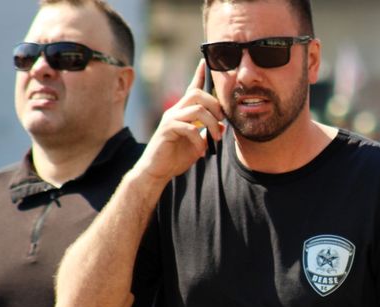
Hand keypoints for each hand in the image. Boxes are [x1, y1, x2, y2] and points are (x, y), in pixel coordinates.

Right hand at [135, 59, 224, 182]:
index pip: (191, 88)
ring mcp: (170, 119)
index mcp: (182, 112)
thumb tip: (222, 126)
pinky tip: (201, 151)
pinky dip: (199, 139)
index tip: (205, 61)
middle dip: (215, 106)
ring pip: (197, 109)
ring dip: (212, 123)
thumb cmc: (176, 157)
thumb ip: (208, 133)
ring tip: (216, 139)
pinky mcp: (167, 130)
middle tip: (221, 123)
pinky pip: (189, 127)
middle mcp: (175, 111)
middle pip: (197, 94)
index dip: (199, 74)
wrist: (157, 171)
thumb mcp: (198, 144)